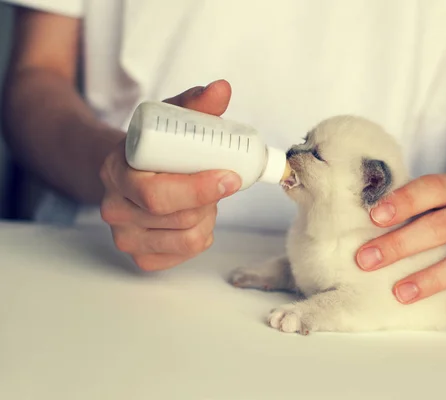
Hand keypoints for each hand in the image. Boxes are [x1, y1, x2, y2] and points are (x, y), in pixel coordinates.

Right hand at [99, 80, 241, 270]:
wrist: (129, 171)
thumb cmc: (154, 146)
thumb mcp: (170, 120)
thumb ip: (196, 105)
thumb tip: (221, 89)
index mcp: (117, 173)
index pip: (157, 194)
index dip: (199, 189)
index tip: (230, 176)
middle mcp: (114, 209)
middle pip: (179, 218)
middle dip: (209, 201)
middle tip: (218, 181)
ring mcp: (125, 237)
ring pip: (188, 238)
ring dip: (207, 217)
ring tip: (202, 197)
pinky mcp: (142, 257)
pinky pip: (186, 253)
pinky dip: (201, 235)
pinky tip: (194, 216)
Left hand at [355, 173, 445, 315]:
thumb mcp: (432, 198)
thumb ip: (405, 207)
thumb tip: (354, 224)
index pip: (432, 188)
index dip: (404, 201)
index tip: (374, 217)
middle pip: (444, 226)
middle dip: (403, 245)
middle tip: (367, 261)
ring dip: (434, 277)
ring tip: (401, 293)